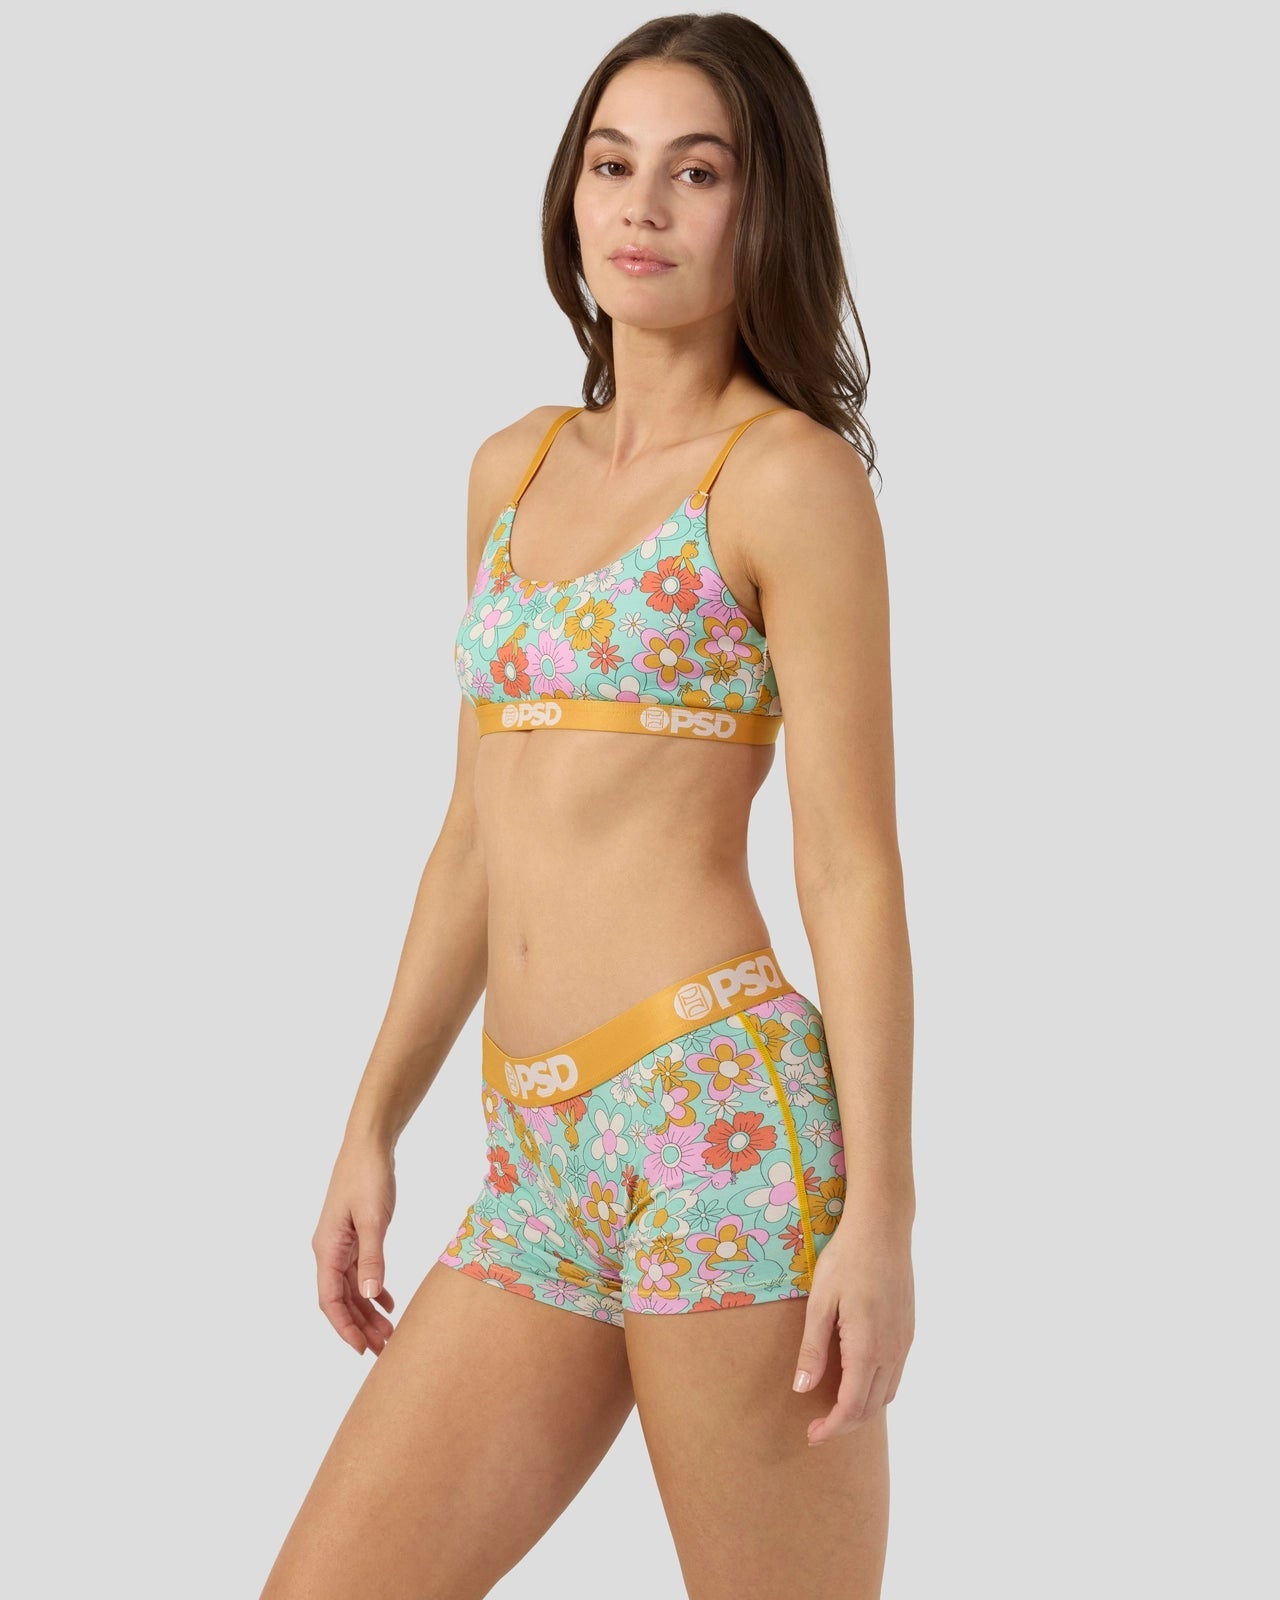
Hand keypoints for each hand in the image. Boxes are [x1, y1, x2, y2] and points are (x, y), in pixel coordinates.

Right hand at [311, 1137, 397, 1355]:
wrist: (369, 1145)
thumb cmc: (368, 1176)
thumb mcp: (373, 1219)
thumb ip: (372, 1257)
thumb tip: (369, 1297)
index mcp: (327, 1248)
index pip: (330, 1299)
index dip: (345, 1327)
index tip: (362, 1349)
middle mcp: (329, 1249)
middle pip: (341, 1299)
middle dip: (360, 1326)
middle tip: (384, 1349)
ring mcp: (341, 1243)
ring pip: (351, 1287)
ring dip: (367, 1311)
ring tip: (388, 1333)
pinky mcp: (354, 1235)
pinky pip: (360, 1271)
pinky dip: (373, 1288)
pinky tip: (387, 1302)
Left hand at [791, 1214, 914, 1444]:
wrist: (882, 1229)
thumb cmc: (845, 1260)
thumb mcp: (819, 1302)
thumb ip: (813, 1349)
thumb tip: (803, 1390)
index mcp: (867, 1347)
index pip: (852, 1406)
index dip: (832, 1427)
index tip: (812, 1436)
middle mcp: (891, 1351)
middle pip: (871, 1407)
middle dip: (845, 1424)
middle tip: (818, 1427)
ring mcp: (904, 1341)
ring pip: (886, 1394)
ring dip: (862, 1409)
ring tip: (834, 1408)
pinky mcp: (908, 1330)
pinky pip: (895, 1374)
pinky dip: (876, 1389)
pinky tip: (857, 1379)